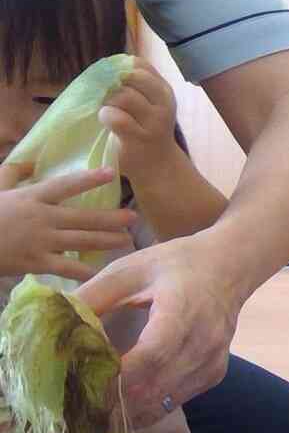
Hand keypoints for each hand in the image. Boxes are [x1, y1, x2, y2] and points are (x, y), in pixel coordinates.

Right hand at [0, 162, 135, 281]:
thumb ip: (11, 173)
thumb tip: (27, 160)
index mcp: (31, 197)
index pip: (65, 185)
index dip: (89, 178)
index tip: (110, 173)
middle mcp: (41, 217)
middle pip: (84, 217)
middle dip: (111, 218)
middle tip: (133, 217)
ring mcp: (40, 241)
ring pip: (82, 240)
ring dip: (106, 241)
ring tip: (125, 240)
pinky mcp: (35, 262)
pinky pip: (67, 267)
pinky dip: (84, 270)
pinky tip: (100, 271)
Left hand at [76, 233, 244, 416]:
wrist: (230, 267)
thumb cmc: (176, 264)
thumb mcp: (131, 269)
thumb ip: (93, 296)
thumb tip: (52, 323)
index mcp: (183, 310)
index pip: (153, 353)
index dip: (119, 375)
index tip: (84, 384)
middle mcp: (204, 340)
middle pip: (156, 385)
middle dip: (114, 402)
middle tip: (77, 410)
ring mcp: (212, 361)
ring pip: (164, 400)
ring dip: (128, 412)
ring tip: (93, 415)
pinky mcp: (213, 373)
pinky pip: (176, 400)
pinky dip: (148, 408)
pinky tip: (123, 406)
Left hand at [97, 61, 188, 185]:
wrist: (157, 165)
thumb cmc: (145, 129)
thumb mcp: (148, 103)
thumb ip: (134, 85)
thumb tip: (106, 67)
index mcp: (164, 90)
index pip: (139, 64)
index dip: (118, 67)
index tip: (109, 78)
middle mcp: (164, 103)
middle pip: (133, 76)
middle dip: (111, 82)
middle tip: (103, 93)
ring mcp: (154, 121)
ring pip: (124, 96)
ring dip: (106, 99)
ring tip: (103, 107)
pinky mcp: (139, 138)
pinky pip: (116, 118)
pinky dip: (105, 115)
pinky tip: (105, 119)